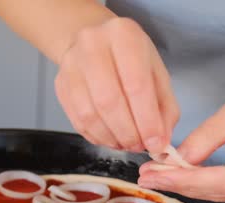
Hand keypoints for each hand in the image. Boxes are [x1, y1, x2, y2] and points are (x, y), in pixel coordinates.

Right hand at [55, 17, 179, 151]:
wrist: (96, 44)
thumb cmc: (131, 60)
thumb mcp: (157, 74)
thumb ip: (164, 108)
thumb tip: (159, 143)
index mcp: (123, 35)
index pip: (136, 84)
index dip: (147, 120)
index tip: (155, 143)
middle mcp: (92, 45)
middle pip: (109, 101)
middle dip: (128, 132)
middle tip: (140, 146)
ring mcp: (71, 65)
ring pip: (89, 114)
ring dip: (111, 138)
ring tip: (126, 144)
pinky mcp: (60, 84)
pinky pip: (77, 120)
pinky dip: (97, 137)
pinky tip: (111, 138)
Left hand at [137, 73, 224, 201]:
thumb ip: (205, 138)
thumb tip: (175, 162)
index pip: (224, 181)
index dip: (186, 181)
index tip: (154, 175)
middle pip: (223, 193)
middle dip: (182, 185)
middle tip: (146, 176)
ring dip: (190, 187)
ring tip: (158, 176)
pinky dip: (207, 186)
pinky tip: (183, 178)